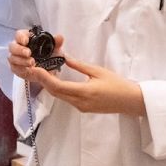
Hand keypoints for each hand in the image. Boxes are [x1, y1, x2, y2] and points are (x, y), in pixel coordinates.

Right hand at [7, 29, 66, 82]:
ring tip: (32, 63)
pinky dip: (21, 68)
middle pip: (12, 46)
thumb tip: (59, 37)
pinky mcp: (16, 67)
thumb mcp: (54, 49)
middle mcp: (18, 47)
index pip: (19, 35)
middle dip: (20, 50)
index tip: (26, 41)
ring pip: (12, 58)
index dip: (21, 37)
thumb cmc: (48, 55)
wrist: (48, 69)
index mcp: (26, 38)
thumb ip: (56, 42)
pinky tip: (28, 69)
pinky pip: (14, 68)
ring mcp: (16, 58)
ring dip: (21, 60)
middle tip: (29, 53)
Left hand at [27, 56, 146, 117]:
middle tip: (35, 68)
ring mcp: (81, 107)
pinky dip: (58, 90)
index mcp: (84, 93)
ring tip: (43, 72)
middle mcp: (80, 103)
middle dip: (43, 81)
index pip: (58, 87)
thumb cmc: (118, 85)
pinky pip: (66, 99)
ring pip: (59, 97)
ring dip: (50, 85)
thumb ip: (79, 65)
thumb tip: (64, 57)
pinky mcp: (83, 109)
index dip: (44, 78)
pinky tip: (56, 80)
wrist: (131, 101)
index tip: (35, 69)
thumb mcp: (98, 71)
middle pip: (55, 93)